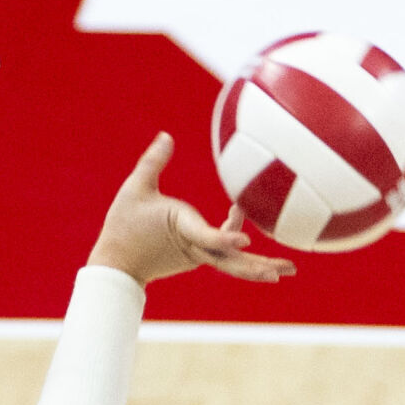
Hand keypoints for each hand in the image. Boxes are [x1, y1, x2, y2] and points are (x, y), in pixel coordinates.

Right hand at [87, 132, 297, 286]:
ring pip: (231, 262)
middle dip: (260, 266)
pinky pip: (222, 254)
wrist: (114, 266)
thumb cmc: (122, 226)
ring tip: (287, 269)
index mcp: (183, 229)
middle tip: (289, 269)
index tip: (246, 240)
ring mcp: (196, 256)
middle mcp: (195, 247)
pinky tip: (251, 245)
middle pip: (231, 261)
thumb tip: (166, 136)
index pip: (208, 236)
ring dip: (258, 266)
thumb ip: (152, 162)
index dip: (226, 238)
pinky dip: (237, 250)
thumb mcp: (134, 189)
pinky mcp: (195, 257)